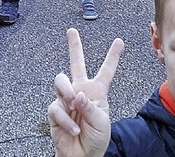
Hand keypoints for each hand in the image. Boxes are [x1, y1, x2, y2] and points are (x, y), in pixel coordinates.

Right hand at [48, 28, 124, 156]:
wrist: (81, 156)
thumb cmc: (96, 138)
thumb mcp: (102, 122)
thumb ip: (91, 107)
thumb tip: (77, 95)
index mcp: (97, 91)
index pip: (106, 70)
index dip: (113, 56)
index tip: (119, 41)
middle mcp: (81, 91)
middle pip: (76, 64)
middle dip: (74, 46)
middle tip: (72, 31)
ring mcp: (67, 99)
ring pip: (60, 81)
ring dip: (67, 91)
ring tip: (74, 103)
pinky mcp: (55, 111)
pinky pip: (56, 107)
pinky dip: (65, 119)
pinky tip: (73, 128)